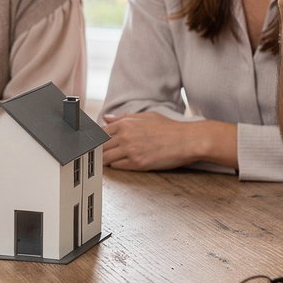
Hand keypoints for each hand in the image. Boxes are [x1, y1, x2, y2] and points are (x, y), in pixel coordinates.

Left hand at [101, 112, 222, 171]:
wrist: (187, 140)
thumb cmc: (169, 128)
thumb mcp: (145, 116)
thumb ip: (123, 118)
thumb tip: (106, 118)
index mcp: (125, 123)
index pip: (100, 132)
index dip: (96, 139)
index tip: (94, 143)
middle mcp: (125, 136)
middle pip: (100, 146)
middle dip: (98, 150)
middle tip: (98, 154)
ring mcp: (130, 150)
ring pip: (105, 158)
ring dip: (105, 160)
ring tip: (107, 161)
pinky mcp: (137, 163)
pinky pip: (117, 166)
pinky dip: (116, 166)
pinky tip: (120, 164)